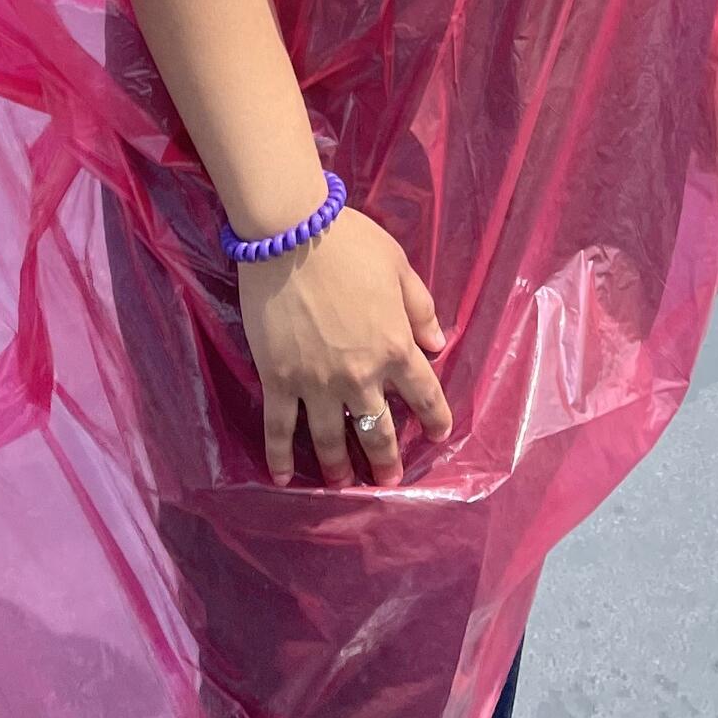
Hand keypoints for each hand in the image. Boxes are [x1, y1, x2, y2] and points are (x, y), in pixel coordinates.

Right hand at [238, 205, 451, 489]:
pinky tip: (283, 479)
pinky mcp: (278, 380)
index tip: (438, 435)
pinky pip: (279, 428)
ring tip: (344, 484)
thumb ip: (420, 308)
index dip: (435, 418)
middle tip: (388, 480)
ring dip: (339, 467)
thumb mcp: (399, 267)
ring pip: (331, 440)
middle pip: (379, 430)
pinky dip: (280, 457)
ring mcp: (317, 383)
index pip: (424, 394)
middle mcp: (360, 375)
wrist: (292, 233)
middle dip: (386, 460)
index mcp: (395, 346)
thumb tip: (439, 346)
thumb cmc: (350, 244)